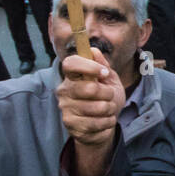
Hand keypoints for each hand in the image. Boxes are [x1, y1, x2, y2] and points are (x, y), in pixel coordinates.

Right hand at [56, 49, 124, 175]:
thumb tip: (94, 50)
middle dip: (108, 94)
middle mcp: (64, 90)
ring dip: (110, 109)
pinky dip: (107, 122)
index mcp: (72, 76)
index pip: (70, 64)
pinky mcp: (70, 125)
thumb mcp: (109, 80)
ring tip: (109, 110)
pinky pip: (96, 123)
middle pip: (89, 88)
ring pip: (97, 108)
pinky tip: (105, 121)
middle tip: (110, 96)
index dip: (89, 66)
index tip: (105, 73)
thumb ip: (103, 65)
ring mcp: (65, 108)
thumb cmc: (106, 99)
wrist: (103, 125)